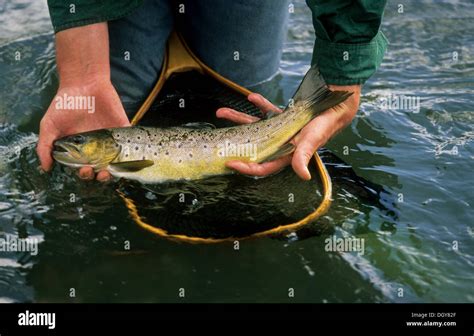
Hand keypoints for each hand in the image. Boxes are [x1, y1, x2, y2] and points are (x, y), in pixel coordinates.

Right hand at [37, 78, 129, 180]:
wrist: (84, 83)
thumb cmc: (65, 104)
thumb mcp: (49, 125)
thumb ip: (45, 146)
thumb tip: (45, 167)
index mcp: (80, 150)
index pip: (85, 169)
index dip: (84, 174)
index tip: (83, 170)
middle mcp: (97, 148)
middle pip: (101, 169)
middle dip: (98, 176)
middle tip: (94, 170)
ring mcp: (111, 139)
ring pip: (117, 162)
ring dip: (114, 171)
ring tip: (108, 171)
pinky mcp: (123, 130)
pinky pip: (131, 144)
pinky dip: (132, 153)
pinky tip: (128, 158)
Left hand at [216, 85, 360, 179]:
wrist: (335, 107)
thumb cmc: (324, 125)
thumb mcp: (312, 140)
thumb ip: (303, 157)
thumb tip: (303, 176)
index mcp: (285, 154)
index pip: (262, 166)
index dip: (246, 167)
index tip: (230, 164)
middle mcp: (279, 144)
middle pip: (251, 146)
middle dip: (233, 143)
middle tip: (216, 139)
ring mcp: (279, 130)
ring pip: (254, 127)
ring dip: (238, 119)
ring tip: (220, 112)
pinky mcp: (283, 117)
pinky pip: (266, 111)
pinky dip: (259, 104)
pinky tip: (250, 97)